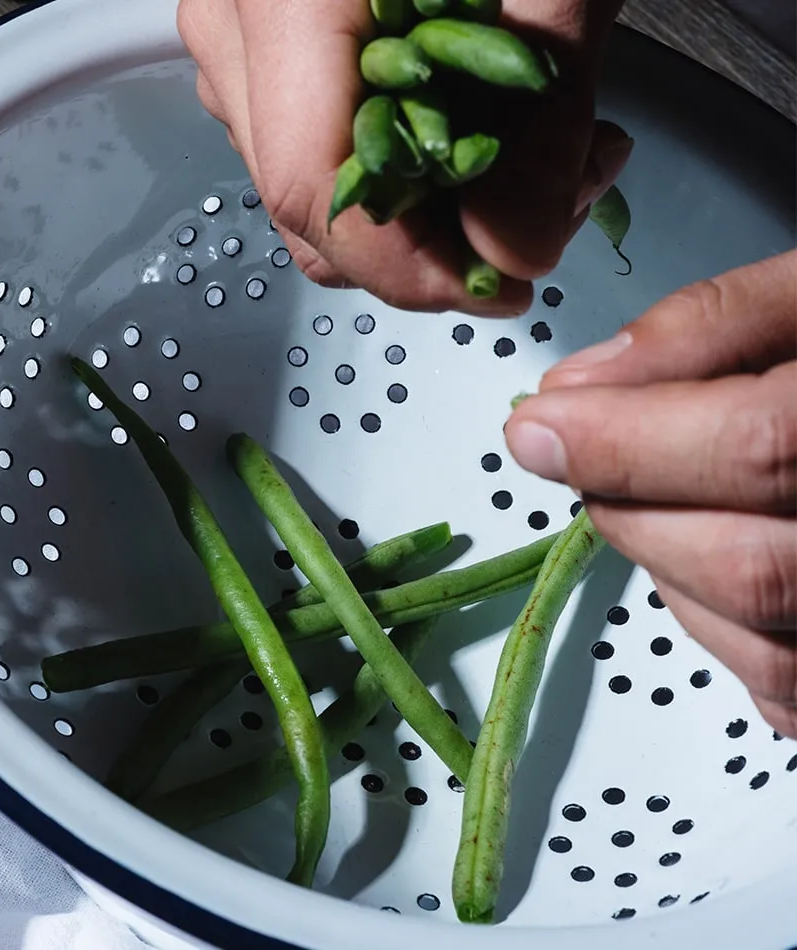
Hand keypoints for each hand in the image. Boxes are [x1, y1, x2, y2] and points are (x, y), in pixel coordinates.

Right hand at [177, 0, 631, 313]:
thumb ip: (539, 108)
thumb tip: (517, 248)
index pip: (312, 186)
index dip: (405, 267)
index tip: (497, 286)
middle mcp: (230, 12)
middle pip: (301, 197)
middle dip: (429, 237)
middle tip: (552, 201)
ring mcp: (230, 22)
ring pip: (301, 175)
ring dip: (418, 198)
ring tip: (535, 147)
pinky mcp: (255, 28)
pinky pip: (301, 132)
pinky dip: (390, 152)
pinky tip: (469, 115)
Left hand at [505, 250, 796, 735]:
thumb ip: (712, 325)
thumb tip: (574, 391)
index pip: (763, 446)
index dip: (628, 443)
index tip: (533, 425)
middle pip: (749, 566)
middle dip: (633, 509)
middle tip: (586, 454)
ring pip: (760, 642)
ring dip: (668, 566)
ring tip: (662, 492)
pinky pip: (783, 688)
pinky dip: (716, 621)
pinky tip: (716, 549)